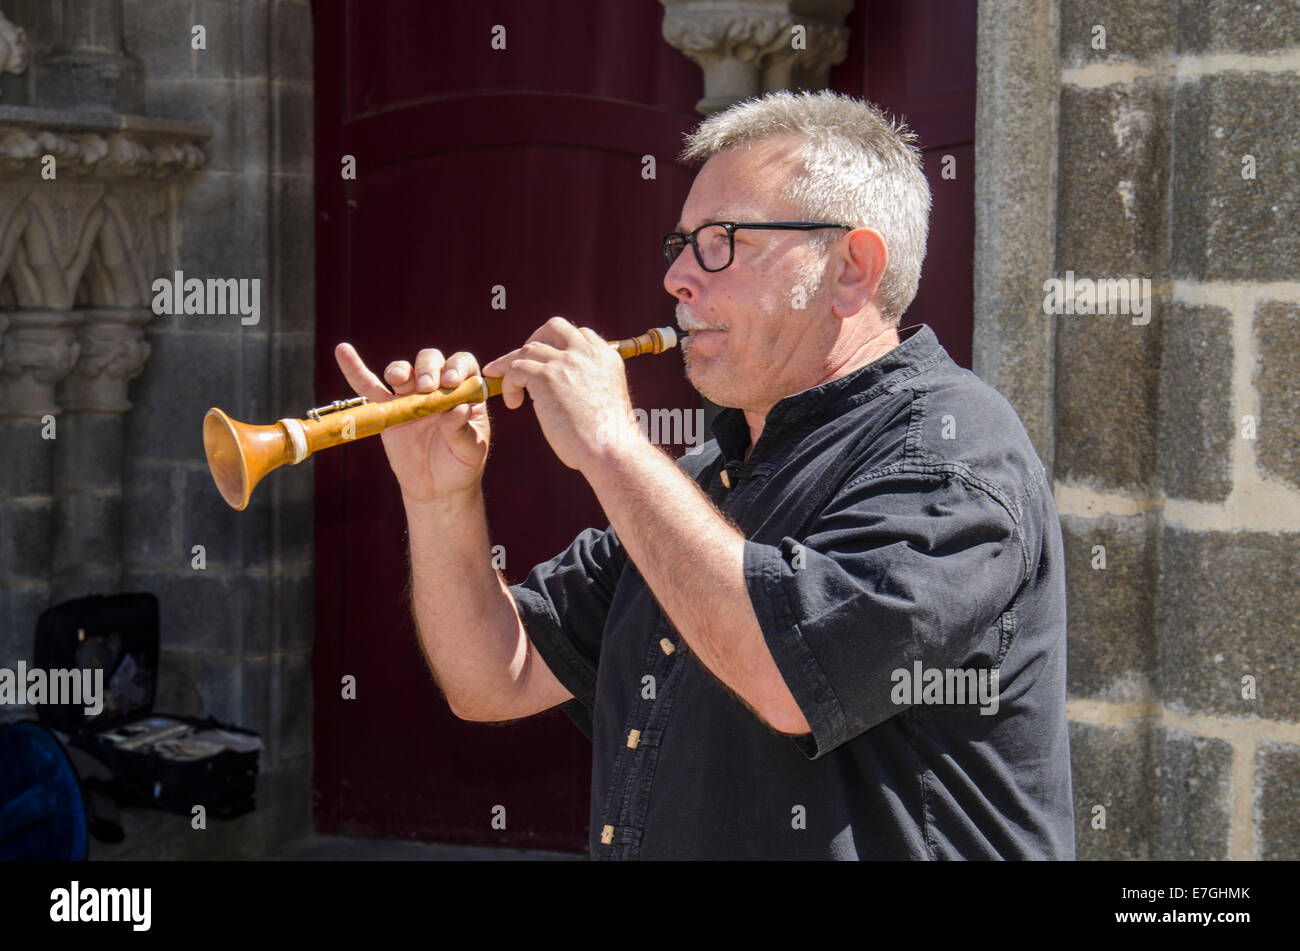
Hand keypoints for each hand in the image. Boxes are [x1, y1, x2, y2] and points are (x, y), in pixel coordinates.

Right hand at [333, 342, 488, 504]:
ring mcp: (411, 397)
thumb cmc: (461, 465)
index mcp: (465, 392)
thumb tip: (460, 408)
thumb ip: (463, 430)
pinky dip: (355, 370)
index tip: (451, 382)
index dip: (457, 367)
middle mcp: (439, 388)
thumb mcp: (470, 451)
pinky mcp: (389, 409)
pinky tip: (343, 351)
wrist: (437, 487)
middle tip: (428, 388)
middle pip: (432, 361)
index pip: (464, 366)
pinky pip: (370, 387)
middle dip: (428, 369)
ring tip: (400, 381)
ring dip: (400, 371)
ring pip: (403, 371)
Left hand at [481, 316, 642, 471]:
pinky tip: (513, 402)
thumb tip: (565, 391)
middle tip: (524, 363)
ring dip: (513, 366)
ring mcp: (566, 362)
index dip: (559, 345)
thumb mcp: (606, 400)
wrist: (611, 449)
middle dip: (535, 340)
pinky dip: (508, 383)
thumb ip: (589, 385)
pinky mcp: (546, 376)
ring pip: (528, 349)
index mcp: (606, 357)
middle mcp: (587, 353)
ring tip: (511, 389)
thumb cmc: (608, 438)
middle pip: (553, 327)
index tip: (548, 362)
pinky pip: (515, 368)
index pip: (580, 334)